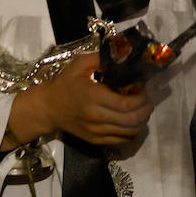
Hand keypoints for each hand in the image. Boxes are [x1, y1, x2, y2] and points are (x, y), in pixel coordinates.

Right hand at [11, 51, 153, 147]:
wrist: (48, 107)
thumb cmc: (65, 83)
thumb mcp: (80, 64)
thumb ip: (101, 58)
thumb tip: (122, 55)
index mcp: (93, 97)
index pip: (125, 104)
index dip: (141, 99)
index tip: (143, 90)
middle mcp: (96, 117)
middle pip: (131, 119)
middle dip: (145, 110)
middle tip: (147, 101)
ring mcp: (96, 131)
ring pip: (129, 132)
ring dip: (141, 121)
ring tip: (142, 110)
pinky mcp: (95, 140)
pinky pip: (121, 140)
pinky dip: (132, 132)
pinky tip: (132, 121)